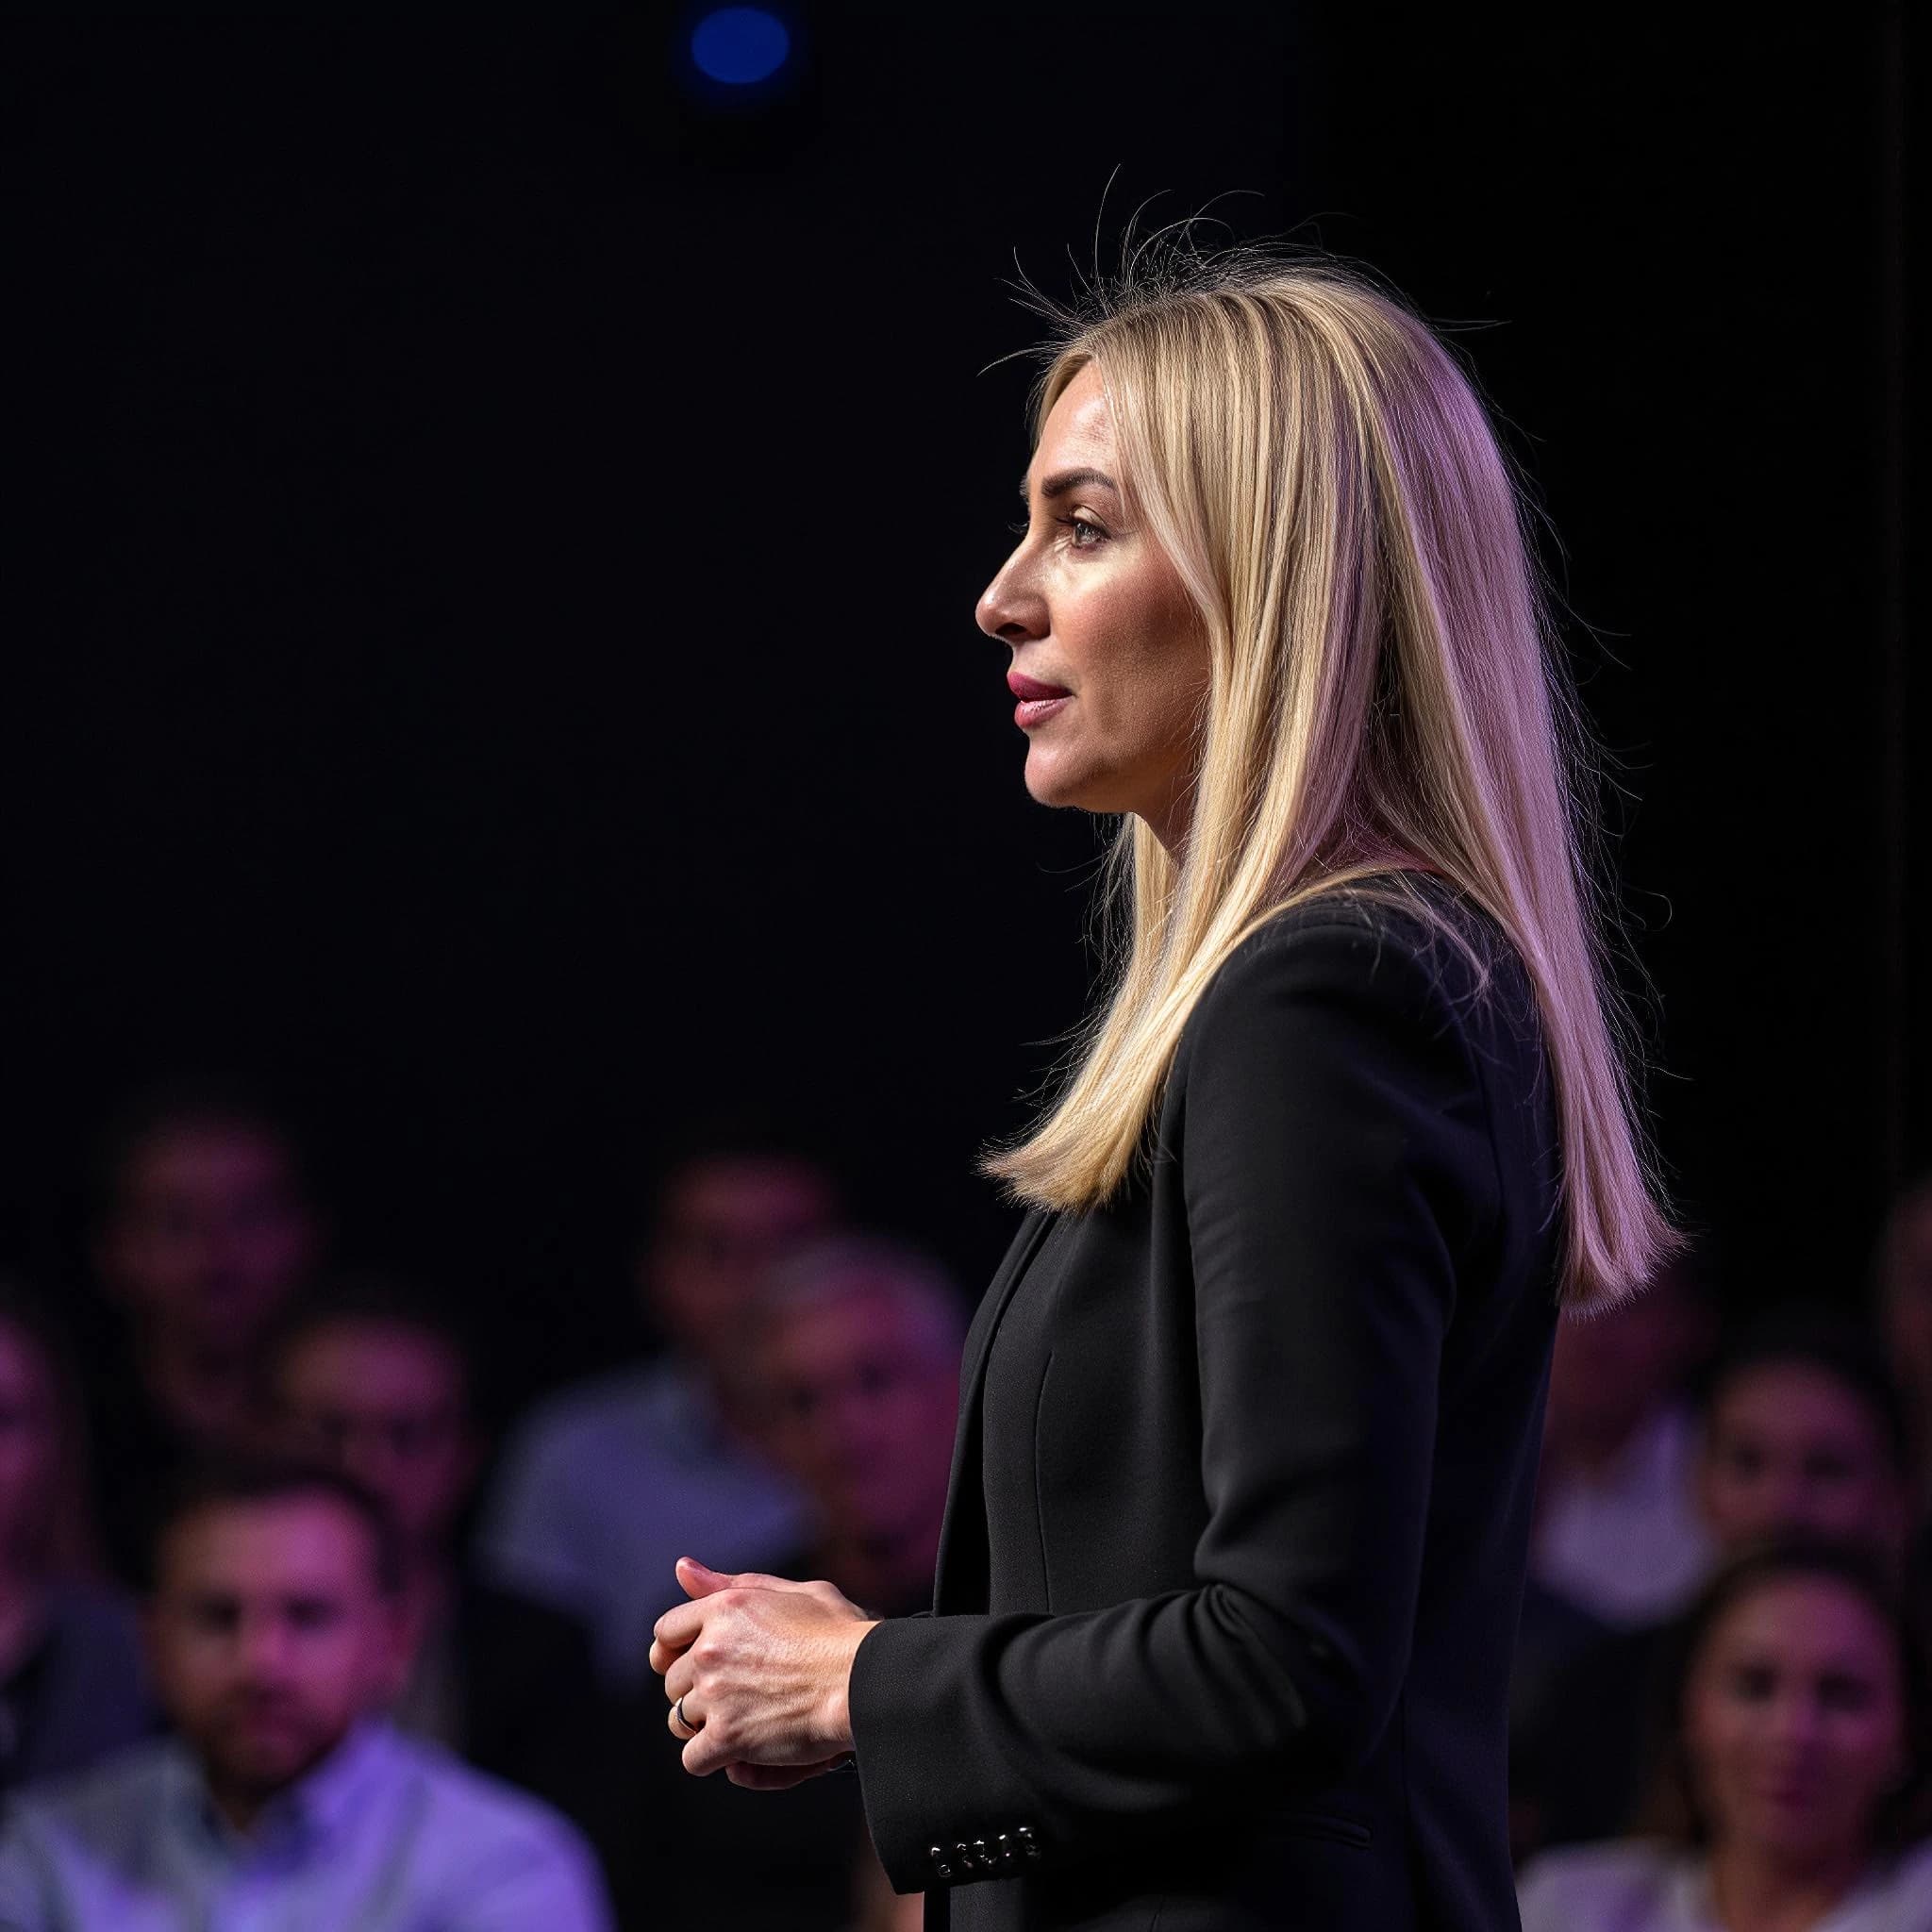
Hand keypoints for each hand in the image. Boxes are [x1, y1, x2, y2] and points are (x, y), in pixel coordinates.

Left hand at [650, 1556, 877, 1780]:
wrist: (862, 1680)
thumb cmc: (839, 1632)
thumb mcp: (792, 1592)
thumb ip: (735, 1583)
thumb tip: (681, 1569)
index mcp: (725, 1608)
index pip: (666, 1631)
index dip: (675, 1650)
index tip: (689, 1663)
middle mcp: (710, 1649)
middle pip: (673, 1681)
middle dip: (695, 1690)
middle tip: (730, 1697)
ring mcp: (715, 1694)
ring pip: (679, 1720)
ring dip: (703, 1725)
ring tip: (738, 1722)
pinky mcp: (726, 1736)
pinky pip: (694, 1758)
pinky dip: (712, 1759)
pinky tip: (737, 1752)